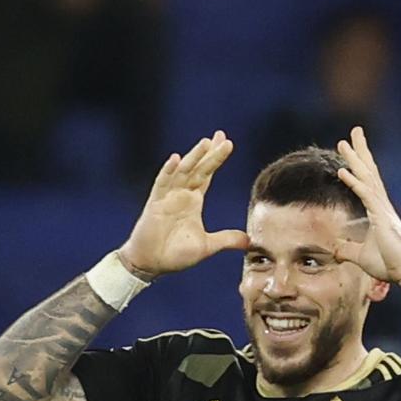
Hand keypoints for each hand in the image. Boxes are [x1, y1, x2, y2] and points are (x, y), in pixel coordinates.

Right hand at [119, 132, 247, 277]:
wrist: (152, 263)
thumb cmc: (175, 254)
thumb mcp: (207, 246)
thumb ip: (227, 240)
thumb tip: (249, 241)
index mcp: (193, 201)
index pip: (207, 175)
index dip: (216, 159)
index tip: (227, 143)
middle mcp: (181, 194)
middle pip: (198, 168)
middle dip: (209, 153)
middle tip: (222, 136)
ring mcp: (167, 197)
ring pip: (182, 172)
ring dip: (193, 158)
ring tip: (206, 143)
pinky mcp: (155, 204)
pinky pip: (162, 184)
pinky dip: (168, 171)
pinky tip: (176, 160)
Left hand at [334, 127, 400, 287]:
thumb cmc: (390, 265)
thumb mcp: (361, 256)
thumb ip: (347, 250)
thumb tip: (334, 249)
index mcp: (379, 211)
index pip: (367, 182)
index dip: (358, 166)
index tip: (350, 150)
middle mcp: (382, 205)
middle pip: (369, 172)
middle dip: (360, 152)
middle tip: (353, 133)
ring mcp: (383, 209)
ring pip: (367, 177)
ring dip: (355, 159)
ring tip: (345, 142)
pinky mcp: (382, 217)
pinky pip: (365, 194)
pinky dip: (354, 182)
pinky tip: (343, 171)